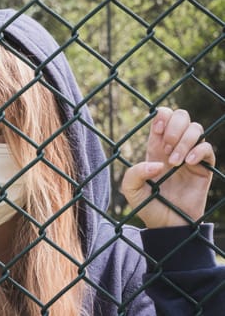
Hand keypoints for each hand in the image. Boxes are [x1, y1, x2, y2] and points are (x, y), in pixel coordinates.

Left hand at [121, 107, 214, 227]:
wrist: (167, 225)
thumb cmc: (147, 206)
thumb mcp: (131, 189)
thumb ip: (134, 173)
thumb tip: (158, 163)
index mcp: (155, 146)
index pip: (163, 115)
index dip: (162, 116)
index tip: (158, 131)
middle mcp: (174, 146)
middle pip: (182, 115)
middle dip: (174, 127)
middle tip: (165, 148)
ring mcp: (190, 155)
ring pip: (196, 128)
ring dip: (184, 141)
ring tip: (174, 163)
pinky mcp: (204, 168)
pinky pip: (208, 148)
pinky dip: (199, 151)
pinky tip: (188, 163)